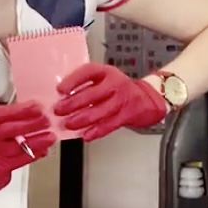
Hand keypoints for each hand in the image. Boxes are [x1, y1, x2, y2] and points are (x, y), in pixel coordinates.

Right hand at [0, 101, 55, 195]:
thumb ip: (7, 119)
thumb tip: (31, 109)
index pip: (0, 114)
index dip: (20, 110)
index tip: (36, 106)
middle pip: (10, 129)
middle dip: (31, 123)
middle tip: (46, 120)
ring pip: (18, 146)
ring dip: (37, 140)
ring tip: (50, 136)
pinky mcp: (0, 168)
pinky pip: (21, 159)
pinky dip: (34, 153)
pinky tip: (44, 149)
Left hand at [51, 62, 169, 141]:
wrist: (148, 98)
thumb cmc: (120, 89)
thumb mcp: (105, 80)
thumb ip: (87, 86)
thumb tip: (61, 98)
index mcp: (106, 72)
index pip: (88, 72)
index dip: (73, 80)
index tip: (60, 89)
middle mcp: (115, 83)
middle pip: (93, 93)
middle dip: (73, 103)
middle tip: (59, 110)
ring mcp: (122, 99)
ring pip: (100, 110)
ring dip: (82, 119)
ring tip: (69, 124)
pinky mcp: (128, 114)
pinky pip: (110, 124)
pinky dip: (97, 130)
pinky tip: (86, 135)